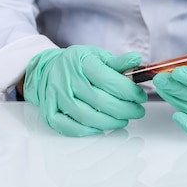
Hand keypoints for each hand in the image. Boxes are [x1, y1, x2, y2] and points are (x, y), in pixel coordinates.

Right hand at [23, 45, 146, 135]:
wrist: (46, 69)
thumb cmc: (76, 64)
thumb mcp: (97, 56)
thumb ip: (117, 62)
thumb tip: (136, 59)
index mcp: (81, 62)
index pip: (109, 80)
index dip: (129, 91)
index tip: (140, 96)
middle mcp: (67, 79)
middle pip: (100, 101)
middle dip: (124, 109)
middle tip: (137, 111)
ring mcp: (57, 97)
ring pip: (87, 116)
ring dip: (110, 122)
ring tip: (123, 120)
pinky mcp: (50, 112)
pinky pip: (70, 127)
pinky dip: (89, 130)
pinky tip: (102, 126)